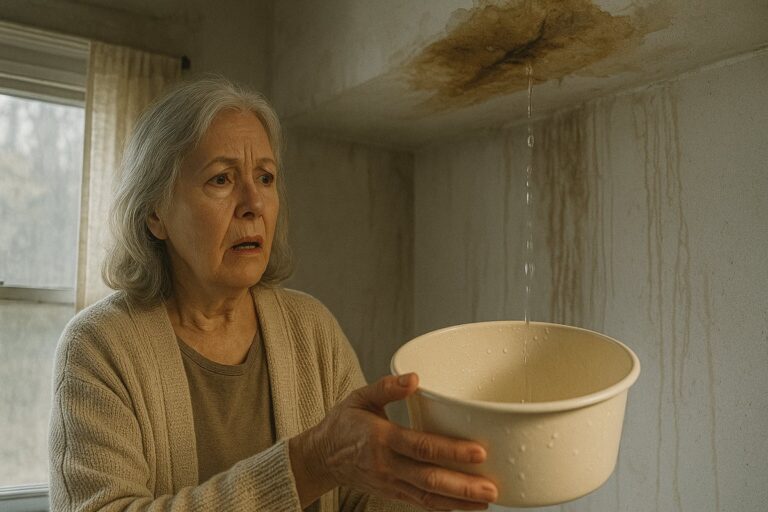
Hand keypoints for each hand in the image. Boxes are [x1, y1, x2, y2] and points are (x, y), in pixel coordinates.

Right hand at [289, 373, 497, 509]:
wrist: (320, 458)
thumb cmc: (343, 424)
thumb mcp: (359, 397)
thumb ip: (387, 387)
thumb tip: (414, 378)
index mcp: (380, 438)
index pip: (420, 446)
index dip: (450, 451)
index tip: (478, 452)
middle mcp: (387, 465)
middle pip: (429, 478)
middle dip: (462, 486)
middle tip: (492, 487)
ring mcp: (390, 483)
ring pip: (428, 497)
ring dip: (459, 502)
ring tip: (487, 501)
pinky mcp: (392, 494)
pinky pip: (421, 504)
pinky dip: (444, 507)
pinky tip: (466, 507)